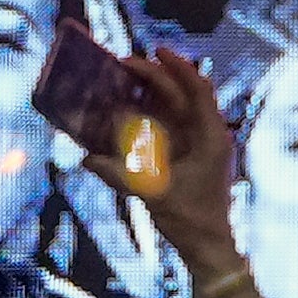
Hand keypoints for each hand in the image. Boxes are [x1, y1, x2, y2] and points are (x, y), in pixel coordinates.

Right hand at [86, 48, 244, 277]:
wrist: (208, 247)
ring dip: (152, 94)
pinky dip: (152, 117)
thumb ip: (120, 175)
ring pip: (177, 108)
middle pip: (184, 94)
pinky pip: (171, 127)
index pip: (197, 90)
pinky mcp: (190, 156)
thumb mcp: (154, 195)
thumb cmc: (190, 220)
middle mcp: (208, 135)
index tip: (155, 50)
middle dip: (156, 77)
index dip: (177, 66)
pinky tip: (128, 111)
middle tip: (124, 65)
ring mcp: (200, 145)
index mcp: (210, 137)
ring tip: (124, 80)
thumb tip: (87, 158)